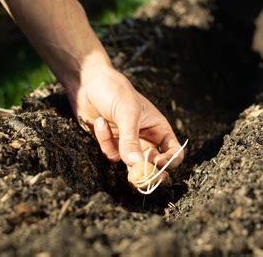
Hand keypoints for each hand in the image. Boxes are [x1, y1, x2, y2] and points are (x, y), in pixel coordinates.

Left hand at [64, 63, 184, 170]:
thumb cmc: (114, 91)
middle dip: (149, 173)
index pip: (174, 152)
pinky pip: (112, 156)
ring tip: (103, 123)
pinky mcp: (113, 146)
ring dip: (117, 149)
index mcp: (159, 129)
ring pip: (132, 165)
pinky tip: (98, 122)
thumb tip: (136, 164)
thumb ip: (130, 139)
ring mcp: (129, 144)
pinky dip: (104, 141)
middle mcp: (147, 139)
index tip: (158, 164)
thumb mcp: (126, 113)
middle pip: (155, 166)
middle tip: (141, 179)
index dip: (170, 162)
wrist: (88, 83)